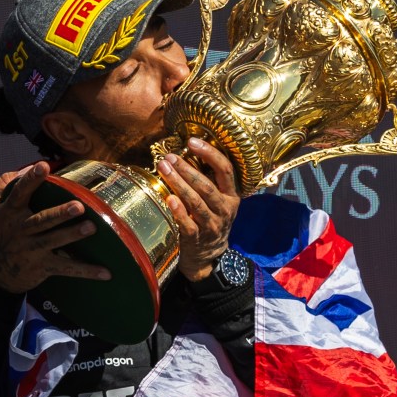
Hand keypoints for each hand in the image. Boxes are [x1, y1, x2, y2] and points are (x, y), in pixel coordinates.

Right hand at [0, 162, 111, 293]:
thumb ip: (2, 184)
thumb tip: (26, 167)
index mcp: (9, 212)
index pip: (20, 193)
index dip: (31, 179)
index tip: (44, 166)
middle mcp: (21, 230)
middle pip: (42, 220)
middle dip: (60, 213)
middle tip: (79, 206)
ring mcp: (32, 250)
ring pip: (55, 241)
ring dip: (73, 236)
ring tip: (92, 228)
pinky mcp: (43, 267)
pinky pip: (66, 269)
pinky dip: (86, 271)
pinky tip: (106, 273)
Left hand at [156, 137, 240, 281]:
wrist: (209, 255)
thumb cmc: (210, 219)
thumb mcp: (217, 201)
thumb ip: (208, 180)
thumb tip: (186, 152)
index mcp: (231, 195)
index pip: (226, 169)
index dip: (210, 153)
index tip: (192, 141)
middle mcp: (225, 209)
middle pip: (206, 185)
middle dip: (187, 169)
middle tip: (169, 157)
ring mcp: (212, 225)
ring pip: (196, 202)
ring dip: (179, 184)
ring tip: (164, 169)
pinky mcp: (197, 238)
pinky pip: (188, 223)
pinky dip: (179, 210)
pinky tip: (169, 198)